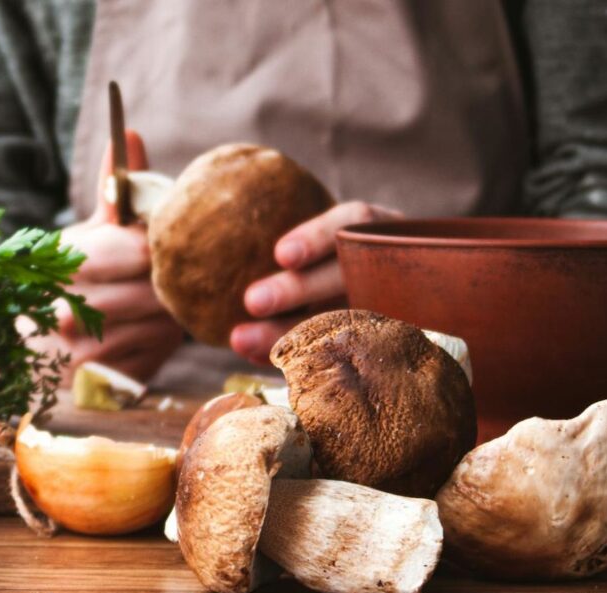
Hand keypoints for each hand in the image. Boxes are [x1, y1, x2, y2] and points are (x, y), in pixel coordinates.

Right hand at [19, 130, 183, 383]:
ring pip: (165, 323)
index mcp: (69, 263)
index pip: (144, 249)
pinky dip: (162, 341)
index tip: (167, 244)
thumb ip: (114, 188)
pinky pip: (159, 355)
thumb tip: (131, 131)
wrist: (33, 353)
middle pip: (160, 288)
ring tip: (155, 303)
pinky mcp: (107, 383)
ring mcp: (89, 354)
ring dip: (169, 312)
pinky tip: (148, 331)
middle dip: (171, 281)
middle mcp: (72, 311)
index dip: (165, 246)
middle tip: (170, 277)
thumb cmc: (65, 283)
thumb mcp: (85, 231)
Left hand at [229, 201, 401, 364]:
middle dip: (298, 289)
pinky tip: (258, 358)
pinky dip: (295, 355)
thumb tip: (212, 230)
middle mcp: (389, 264)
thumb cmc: (337, 256)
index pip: (356, 221)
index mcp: (379, 225)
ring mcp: (391, 306)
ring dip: (287, 331)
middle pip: (347, 275)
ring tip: (240, 340)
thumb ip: (298, 234)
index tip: (282, 254)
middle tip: (252, 301)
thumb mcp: (333, 237)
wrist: (394, 299)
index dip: (317, 237)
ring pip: (341, 320)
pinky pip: (339, 354)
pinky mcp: (387, 342)